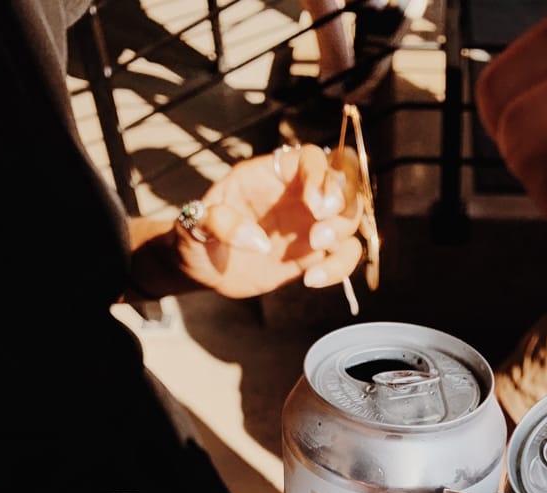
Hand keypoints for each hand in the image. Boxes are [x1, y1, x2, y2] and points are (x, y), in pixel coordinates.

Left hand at [176, 144, 363, 298]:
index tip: (316, 205)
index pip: (311, 158)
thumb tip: (259, 242)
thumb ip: (220, 224)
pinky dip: (338, 269)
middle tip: (321, 230)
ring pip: (350, 219)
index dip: (321, 175)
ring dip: (343, 233)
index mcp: (271, 174)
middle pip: (344, 183)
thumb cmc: (198, 237)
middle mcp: (298, 195)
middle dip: (342, 203)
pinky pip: (344, 257)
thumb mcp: (196, 224)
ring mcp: (309, 225)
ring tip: (316, 249)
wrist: (204, 269)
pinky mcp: (314, 255)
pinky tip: (312, 280)